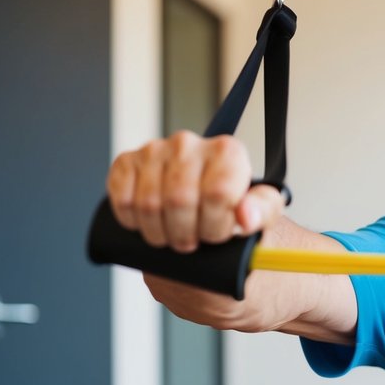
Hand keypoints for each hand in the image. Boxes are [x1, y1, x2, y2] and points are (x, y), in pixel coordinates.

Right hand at [106, 130, 285, 252]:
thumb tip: (245, 217)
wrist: (201, 199)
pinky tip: (148, 224)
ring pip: (149, 204)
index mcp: (227, 152)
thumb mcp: (261, 211)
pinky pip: (122, 199)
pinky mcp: (126, 161)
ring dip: (159, 233)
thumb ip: (262, 212)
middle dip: (185, 234)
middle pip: (179, 201)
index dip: (215, 226)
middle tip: (190, 241)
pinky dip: (132, 222)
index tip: (216, 233)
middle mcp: (189, 143)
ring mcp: (154, 149)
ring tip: (172, 235)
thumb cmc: (233, 205)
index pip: (217, 194)